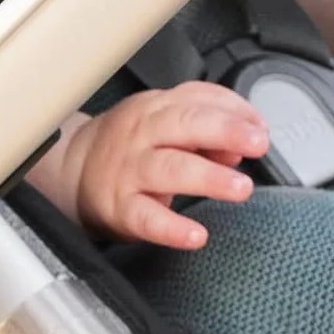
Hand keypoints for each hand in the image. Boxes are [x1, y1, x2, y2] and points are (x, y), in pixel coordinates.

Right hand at [61, 82, 269, 248]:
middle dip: (226, 131)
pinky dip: (172, 228)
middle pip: (186, 124)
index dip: (234, 110)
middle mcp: (143, 133)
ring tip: (241, 188)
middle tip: (258, 144)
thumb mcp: (163, 124)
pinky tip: (196, 235)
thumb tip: (239, 148)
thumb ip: (205, 132)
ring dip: (209, 177)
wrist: (73, 170)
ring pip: (171, 168)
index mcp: (157, 107)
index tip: (260, 127)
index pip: (199, 98)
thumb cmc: (131, 145)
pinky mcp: (120, 208)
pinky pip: (147, 218)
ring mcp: (130, 170)